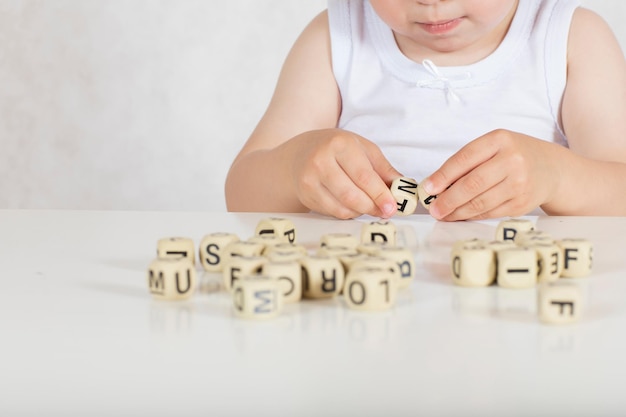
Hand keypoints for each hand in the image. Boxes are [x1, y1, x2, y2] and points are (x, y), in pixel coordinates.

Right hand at [287, 129, 400, 218]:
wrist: (302, 152)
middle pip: (351, 195)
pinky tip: (353, 205)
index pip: (363, 176)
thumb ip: (384, 169)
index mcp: (339, 145)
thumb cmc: (337, 149)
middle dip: (372, 207)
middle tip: (385, 211)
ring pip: (342, 208)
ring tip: (369, 205)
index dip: (379, 194)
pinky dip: (348, 213)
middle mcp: (321, 161)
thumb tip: (403, 188)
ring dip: (361, 212)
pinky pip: (333, 212)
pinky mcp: (306, 195)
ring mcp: (310, 180)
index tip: (392, 206)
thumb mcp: (363, 149)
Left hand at [420, 129, 560, 220]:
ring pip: (480, 202)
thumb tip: (435, 184)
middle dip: (448, 199)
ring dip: (457, 211)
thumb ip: (468, 161)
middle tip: (433, 208)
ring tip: (442, 214)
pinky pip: (490, 212)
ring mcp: (519, 183)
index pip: (465, 158)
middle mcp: (512, 160)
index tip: (428, 187)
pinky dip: (471, 216)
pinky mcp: (522, 204)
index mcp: (500, 140)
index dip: (443, 175)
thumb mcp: (494, 147)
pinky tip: (459, 216)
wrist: (552, 169)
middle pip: (472, 184)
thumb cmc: (514, 155)